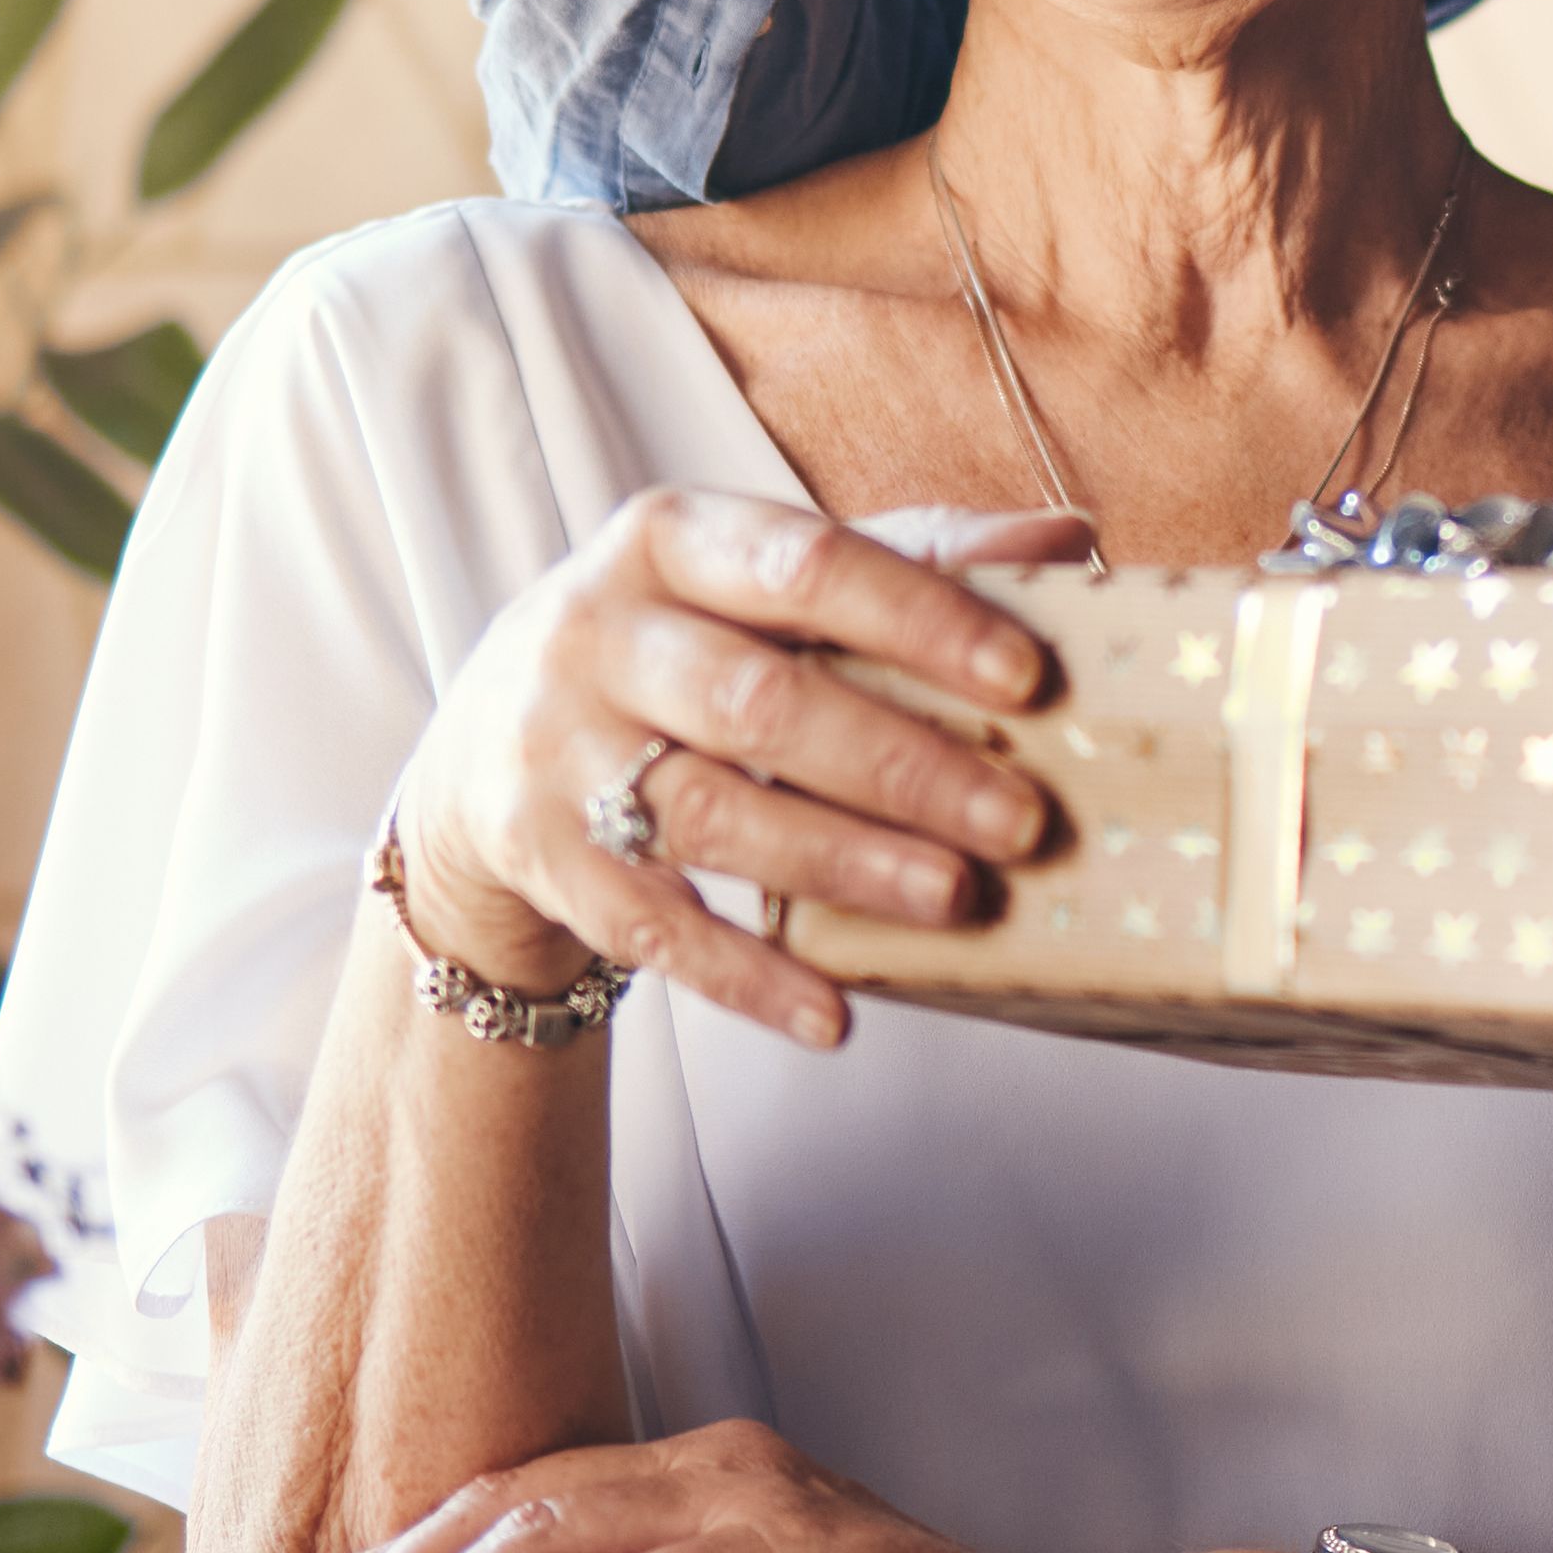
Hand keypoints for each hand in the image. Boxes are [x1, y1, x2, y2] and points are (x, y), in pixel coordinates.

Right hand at [390, 493, 1091, 1047]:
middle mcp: (597, 633)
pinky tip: (834, 1015)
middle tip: (1022, 821)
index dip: (918, 619)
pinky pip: (651, 929)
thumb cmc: (684, 644)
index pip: (805, 563)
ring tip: (957, 899)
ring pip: (710, 817)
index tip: (1027, 679)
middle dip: (900, 765)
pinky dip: (746, 976)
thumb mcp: (767, 581)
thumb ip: (912, 557)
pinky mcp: (541, 857)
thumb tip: (1065, 539)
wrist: (488, 742)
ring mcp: (555, 750)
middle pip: (758, 702)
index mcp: (669, 538)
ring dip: (842, 863)